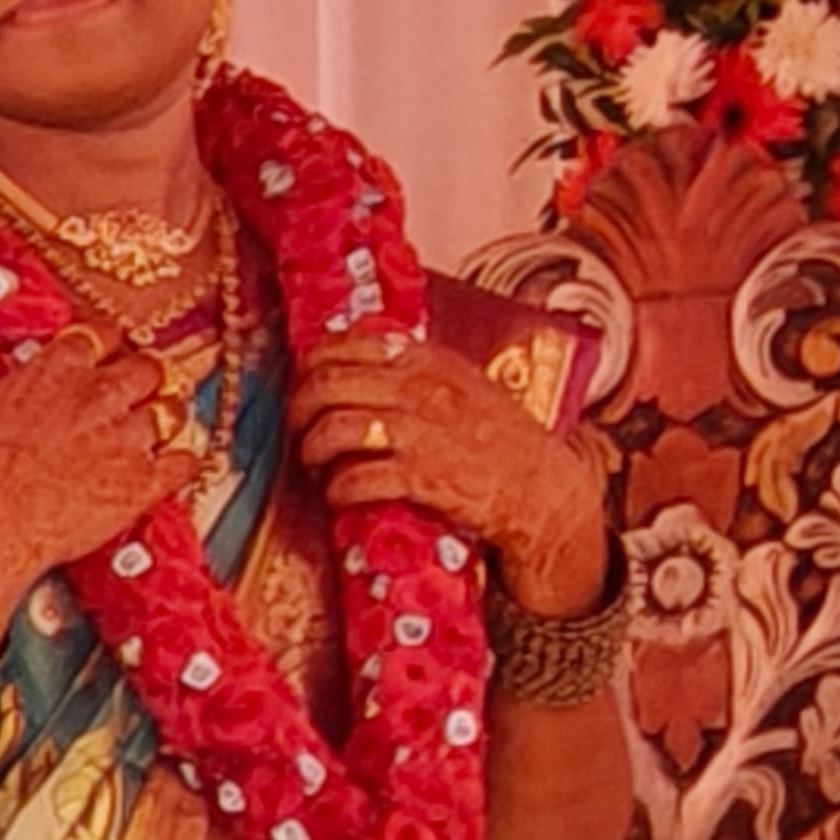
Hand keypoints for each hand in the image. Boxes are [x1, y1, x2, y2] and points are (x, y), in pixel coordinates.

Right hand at [0, 324, 196, 661]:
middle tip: (141, 392)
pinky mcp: (143, 481)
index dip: (110, 344)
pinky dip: (183, 463)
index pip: (102, 334)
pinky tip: (177, 466)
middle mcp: (98, 395)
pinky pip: (184, 461)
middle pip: (147, 367)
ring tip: (161, 427)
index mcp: (56, 370)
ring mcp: (125, 437)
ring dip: (167, 419)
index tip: (110, 354)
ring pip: (171, 411)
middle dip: (146, 379)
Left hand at [290, 334, 607, 616]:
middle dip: (298, 410)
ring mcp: (420, 434)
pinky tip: (340, 494)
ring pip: (333, 429)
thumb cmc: (498, 437)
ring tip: (316, 465)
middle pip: (325, 385)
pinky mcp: (422, 478)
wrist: (541, 488)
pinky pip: (356, 478)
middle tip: (298, 430)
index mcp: (426, 360)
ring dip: (312, 451)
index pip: (341, 345)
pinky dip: (337, 489)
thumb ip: (412, 367)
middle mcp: (419, 389)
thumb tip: (353, 353)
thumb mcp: (459, 383)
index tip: (303, 386)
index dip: (308, 367)